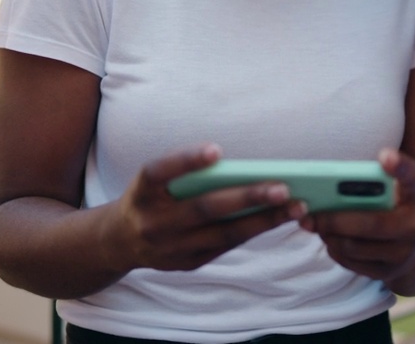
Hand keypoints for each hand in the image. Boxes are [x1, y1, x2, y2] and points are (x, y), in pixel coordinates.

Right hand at [106, 144, 303, 272]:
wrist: (120, 241)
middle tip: (283, 188)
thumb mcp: (155, 181)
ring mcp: (169, 248)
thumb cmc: (151, 197)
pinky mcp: (186, 264)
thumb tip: (244, 169)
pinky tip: (277, 219)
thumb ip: (186, 173)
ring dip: (263, 220)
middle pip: (204, 209)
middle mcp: (152, 221)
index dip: (186, 160)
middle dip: (247, 198)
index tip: (216, 149)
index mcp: (141, 191)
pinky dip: (253, 231)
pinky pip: (225, 246)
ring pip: (223, 234)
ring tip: (295, 206)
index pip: (159, 172)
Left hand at [300, 149, 414, 282]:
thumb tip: (331, 179)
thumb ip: (376, 177)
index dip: (399, 166)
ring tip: (316, 226)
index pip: (412, 176)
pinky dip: (335, 250)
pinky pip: (352, 263)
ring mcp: (403, 254)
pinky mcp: (388, 273)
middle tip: (311, 216)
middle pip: (371, 224)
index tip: (384, 155)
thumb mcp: (397, 188)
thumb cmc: (397, 208)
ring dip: (330, 236)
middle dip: (335, 220)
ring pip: (354, 247)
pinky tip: (330, 240)